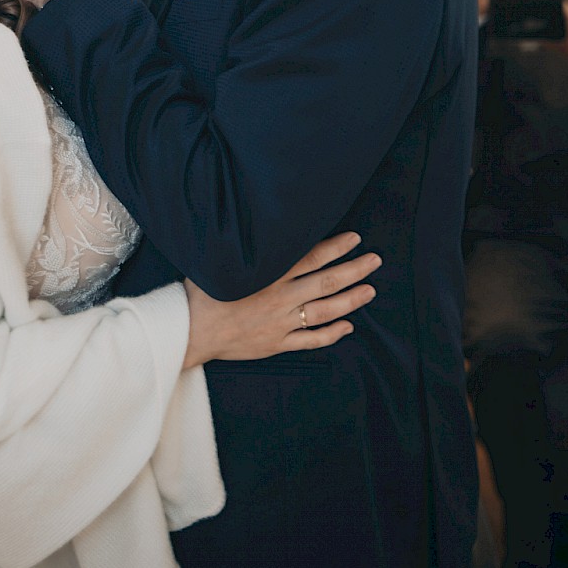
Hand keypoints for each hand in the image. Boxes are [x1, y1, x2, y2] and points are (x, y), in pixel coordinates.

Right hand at [182, 232, 379, 369]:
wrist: (192, 331)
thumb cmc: (202, 292)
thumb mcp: (222, 262)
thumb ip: (246, 248)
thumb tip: (256, 224)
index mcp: (268, 275)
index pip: (310, 257)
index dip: (335, 247)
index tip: (354, 239)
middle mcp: (280, 297)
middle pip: (325, 282)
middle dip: (354, 270)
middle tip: (375, 261)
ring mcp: (282, 323)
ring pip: (325, 311)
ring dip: (350, 300)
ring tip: (370, 290)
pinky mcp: (278, 343)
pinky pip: (311, 340)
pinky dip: (331, 334)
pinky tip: (348, 327)